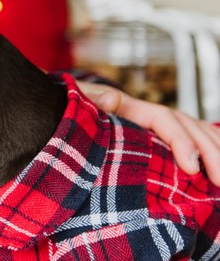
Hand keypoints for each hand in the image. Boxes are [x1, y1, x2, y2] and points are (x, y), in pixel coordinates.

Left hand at [79, 81, 219, 185]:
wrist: (61, 110)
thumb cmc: (70, 107)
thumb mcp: (77, 102)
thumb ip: (92, 101)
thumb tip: (111, 98)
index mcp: (131, 107)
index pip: (165, 119)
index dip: (181, 141)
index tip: (191, 167)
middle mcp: (149, 114)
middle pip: (188, 126)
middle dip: (209, 152)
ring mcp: (156, 125)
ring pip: (195, 132)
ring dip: (215, 151)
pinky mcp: (157, 139)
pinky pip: (191, 139)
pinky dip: (210, 147)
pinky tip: (218, 165)